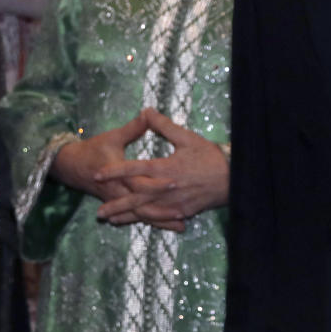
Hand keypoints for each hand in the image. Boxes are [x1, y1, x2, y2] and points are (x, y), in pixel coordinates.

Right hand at [49, 112, 184, 232]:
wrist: (72, 167)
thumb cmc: (93, 149)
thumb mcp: (113, 137)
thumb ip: (133, 128)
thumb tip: (148, 113)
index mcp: (118, 175)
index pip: (139, 182)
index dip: (156, 183)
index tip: (175, 182)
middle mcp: (119, 192)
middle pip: (143, 204)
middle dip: (163, 207)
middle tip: (184, 211)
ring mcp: (119, 201)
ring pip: (141, 214)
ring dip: (160, 220)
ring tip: (181, 224)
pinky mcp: (120, 206)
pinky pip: (138, 216)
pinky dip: (154, 222)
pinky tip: (170, 227)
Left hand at [92, 108, 228, 228]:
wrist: (233, 178)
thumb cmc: (209, 156)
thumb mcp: (186, 137)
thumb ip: (163, 126)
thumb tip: (146, 110)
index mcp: (165, 168)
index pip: (134, 170)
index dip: (114, 172)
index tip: (97, 175)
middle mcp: (166, 189)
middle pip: (135, 198)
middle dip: (116, 205)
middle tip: (98, 213)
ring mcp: (174, 203)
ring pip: (145, 211)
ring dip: (127, 216)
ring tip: (111, 220)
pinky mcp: (182, 212)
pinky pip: (160, 217)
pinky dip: (146, 220)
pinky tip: (137, 222)